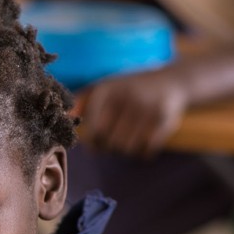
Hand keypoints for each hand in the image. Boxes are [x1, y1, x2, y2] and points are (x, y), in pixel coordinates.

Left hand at [71, 68, 188, 157]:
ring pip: (127, 149)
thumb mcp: (105, 88)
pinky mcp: (164, 120)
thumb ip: (81, 103)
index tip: (97, 141)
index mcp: (107, 90)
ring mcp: (147, 108)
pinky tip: (144, 140)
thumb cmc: (128, 89)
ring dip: (127, 150)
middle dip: (110, 147)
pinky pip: (146, 151)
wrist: (171, 81)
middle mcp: (126, 97)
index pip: (93, 131)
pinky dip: (144, 152)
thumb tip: (62, 118)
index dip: (92, 142)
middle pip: (110, 143)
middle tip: (115, 139)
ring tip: (129, 139)